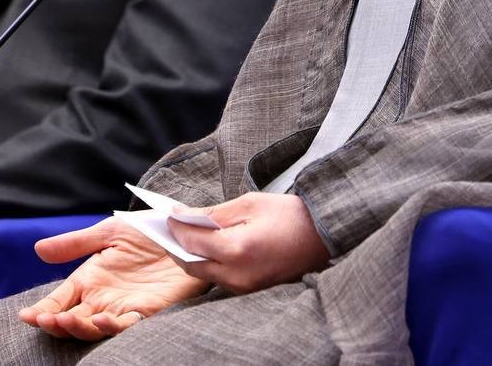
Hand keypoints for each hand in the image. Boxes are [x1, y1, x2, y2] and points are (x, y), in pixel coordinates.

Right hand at [18, 217, 207, 341]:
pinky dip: (112, 326)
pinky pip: (127, 326)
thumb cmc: (149, 230)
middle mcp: (102, 298)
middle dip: (56, 323)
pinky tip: (102, 319)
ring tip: (66, 320)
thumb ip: (76, 243)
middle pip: (72, 320)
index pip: (59, 301)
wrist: (185, 231)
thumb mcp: (110, 232)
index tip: (27, 316)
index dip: (42, 310)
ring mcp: (122, 307)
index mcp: (89, 280)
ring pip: (94, 328)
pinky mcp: (146, 311)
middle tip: (44, 320)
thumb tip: (37, 249)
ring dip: (78, 328)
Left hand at [167, 193, 330, 294]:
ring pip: (203, 274)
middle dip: (176, 245)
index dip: (176, 226)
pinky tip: (206, 245)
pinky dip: (208, 262)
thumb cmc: (290, 214)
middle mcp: (237, 274)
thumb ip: (215, 213)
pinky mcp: (250, 289)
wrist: (324, 235)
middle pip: (191, 264)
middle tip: (169, 225)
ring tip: (185, 233)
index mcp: (237, 249)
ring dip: (191, 254)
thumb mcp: (251, 203)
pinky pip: (219, 278)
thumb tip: (185, 216)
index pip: (191, 241)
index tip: (167, 212)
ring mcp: (243, 286)